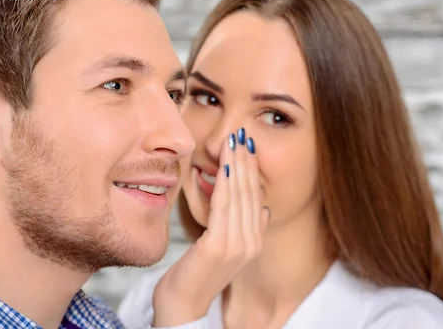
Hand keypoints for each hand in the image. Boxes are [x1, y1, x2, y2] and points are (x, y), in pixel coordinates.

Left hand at [152, 128, 269, 325]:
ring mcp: (238, 245)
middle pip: (251, 192)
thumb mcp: (222, 248)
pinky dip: (226, 182)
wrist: (182, 307)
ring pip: (240, 195)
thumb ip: (241, 229)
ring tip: (234, 141)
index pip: (256, 197)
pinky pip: (225, 206)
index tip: (246, 146)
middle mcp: (251, 242)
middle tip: (242, 134)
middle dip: (246, 160)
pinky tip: (225, 164)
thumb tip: (260, 210)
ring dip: (237, 164)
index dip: (252, 170)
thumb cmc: (195, 275)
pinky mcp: (219, 246)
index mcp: (254, 242)